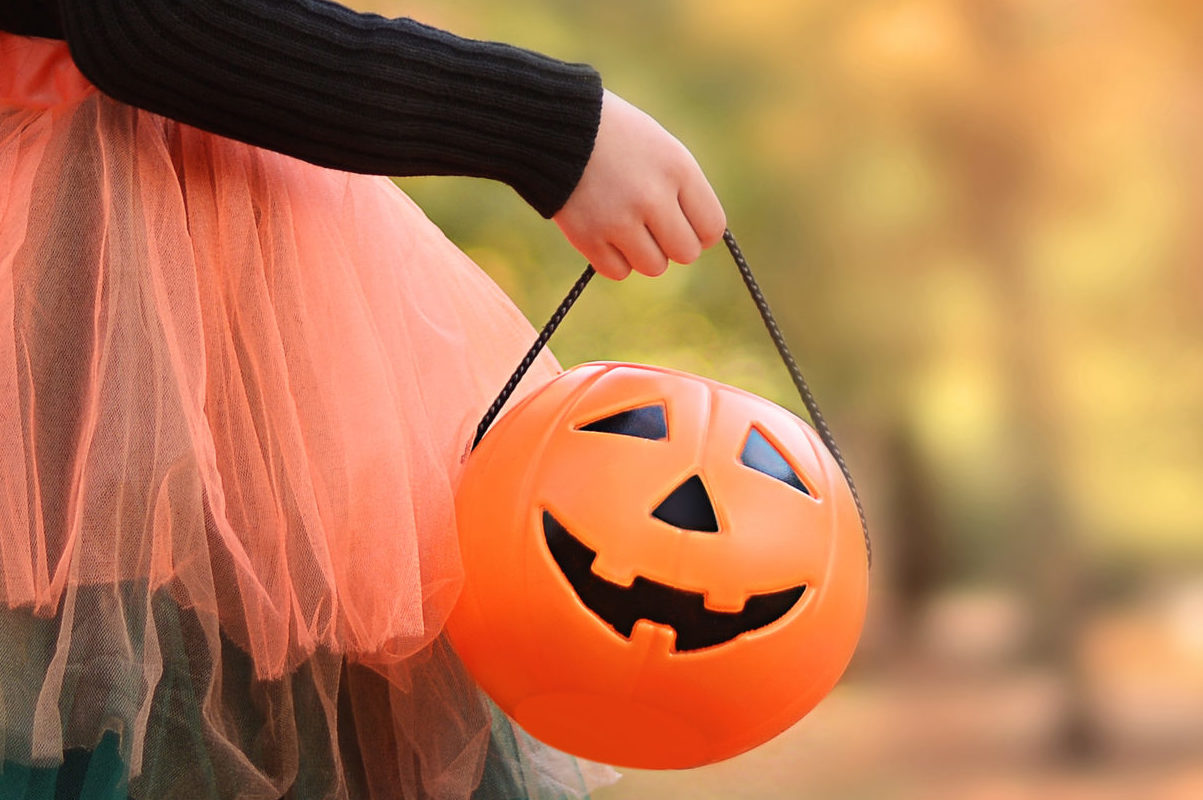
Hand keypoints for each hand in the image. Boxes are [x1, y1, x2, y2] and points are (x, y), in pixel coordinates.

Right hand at [553, 90, 726, 279]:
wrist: (557, 126)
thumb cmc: (616, 136)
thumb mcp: (662, 148)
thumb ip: (684, 191)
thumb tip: (696, 239)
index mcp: (677, 169)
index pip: (712, 228)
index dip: (700, 231)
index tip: (683, 223)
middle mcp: (652, 197)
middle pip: (685, 253)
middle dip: (672, 244)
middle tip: (654, 226)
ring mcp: (619, 220)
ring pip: (654, 267)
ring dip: (644, 254)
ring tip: (627, 227)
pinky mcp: (588, 237)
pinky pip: (618, 272)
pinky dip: (614, 259)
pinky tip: (606, 234)